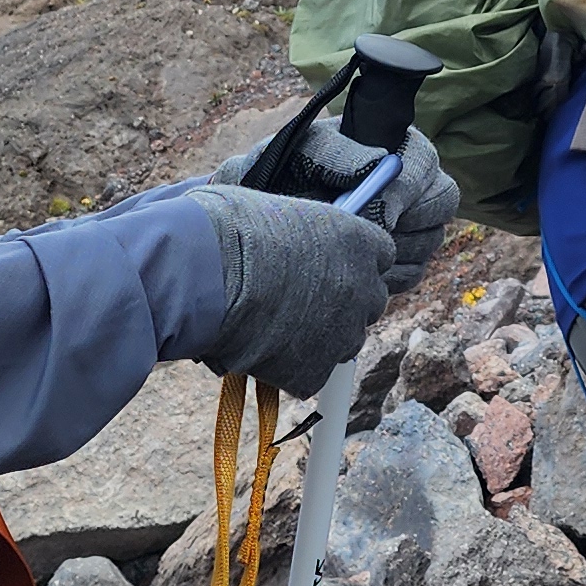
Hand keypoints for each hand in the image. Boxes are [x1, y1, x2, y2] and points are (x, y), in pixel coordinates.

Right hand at [175, 184, 392, 393]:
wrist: (205, 276)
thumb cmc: (229, 230)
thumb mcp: (280, 210)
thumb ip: (304, 230)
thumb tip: (294, 237)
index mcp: (360, 242)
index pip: (380, 256)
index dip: (352, 262)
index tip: (330, 265)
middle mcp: (363, 289)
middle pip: (368, 303)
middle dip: (342, 303)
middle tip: (302, 300)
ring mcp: (343, 334)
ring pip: (344, 342)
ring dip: (320, 337)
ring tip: (275, 326)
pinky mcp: (315, 372)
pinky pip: (310, 375)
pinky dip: (289, 369)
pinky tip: (259, 350)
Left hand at [213, 117, 460, 288]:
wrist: (253, 228)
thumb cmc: (274, 178)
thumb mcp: (297, 154)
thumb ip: (335, 152)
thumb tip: (378, 163)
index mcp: (387, 148)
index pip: (424, 160)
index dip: (408, 187)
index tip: (378, 210)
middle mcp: (405, 185)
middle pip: (440, 203)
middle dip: (406, 223)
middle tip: (367, 235)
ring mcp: (406, 225)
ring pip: (429, 242)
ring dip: (393, 251)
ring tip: (350, 250)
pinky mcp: (397, 262)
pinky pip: (413, 273)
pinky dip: (386, 276)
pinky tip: (353, 270)